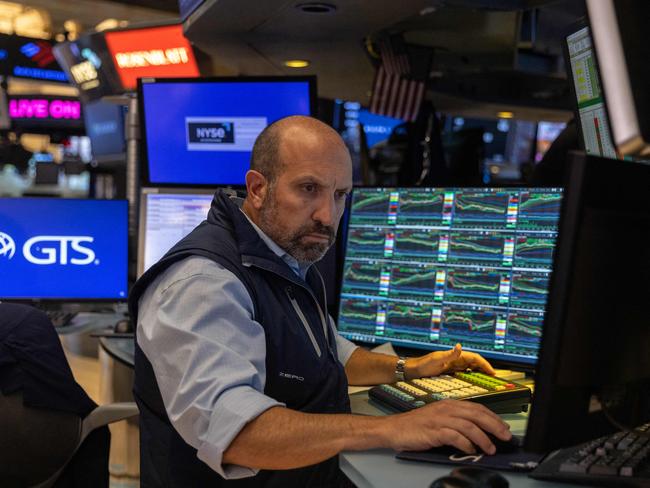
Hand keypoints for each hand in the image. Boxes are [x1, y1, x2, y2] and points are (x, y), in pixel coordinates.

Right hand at [383, 399, 511, 453]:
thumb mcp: (438, 418)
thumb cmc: (416, 425)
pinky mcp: (434, 431)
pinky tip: (471, 450)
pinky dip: (466, 444)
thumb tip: (477, 431)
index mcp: (449, 404)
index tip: (504, 427)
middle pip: (477, 414)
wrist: (394, 429)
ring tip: (491, 449)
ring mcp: (440, 419)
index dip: (493, 417)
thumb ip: (456, 421)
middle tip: (506, 437)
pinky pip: (455, 436)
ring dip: (483, 438)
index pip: (477, 407)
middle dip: (494, 426)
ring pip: (469, 426)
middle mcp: (446, 409)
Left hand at [405, 343, 495, 378]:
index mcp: (454, 356)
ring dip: (480, 372)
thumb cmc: (423, 365)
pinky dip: (472, 376)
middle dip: (485, 368)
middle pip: (475, 362)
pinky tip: (475, 382)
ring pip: (471, 368)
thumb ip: (449, 355)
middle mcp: (456, 360)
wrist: (413, 371)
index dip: (484, 364)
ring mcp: (454, 366)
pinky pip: (465, 373)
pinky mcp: (450, 372)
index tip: (492, 372)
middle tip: (494, 378)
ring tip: (488, 380)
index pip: (474, 358)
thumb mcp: (436, 360)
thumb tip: (459, 346)